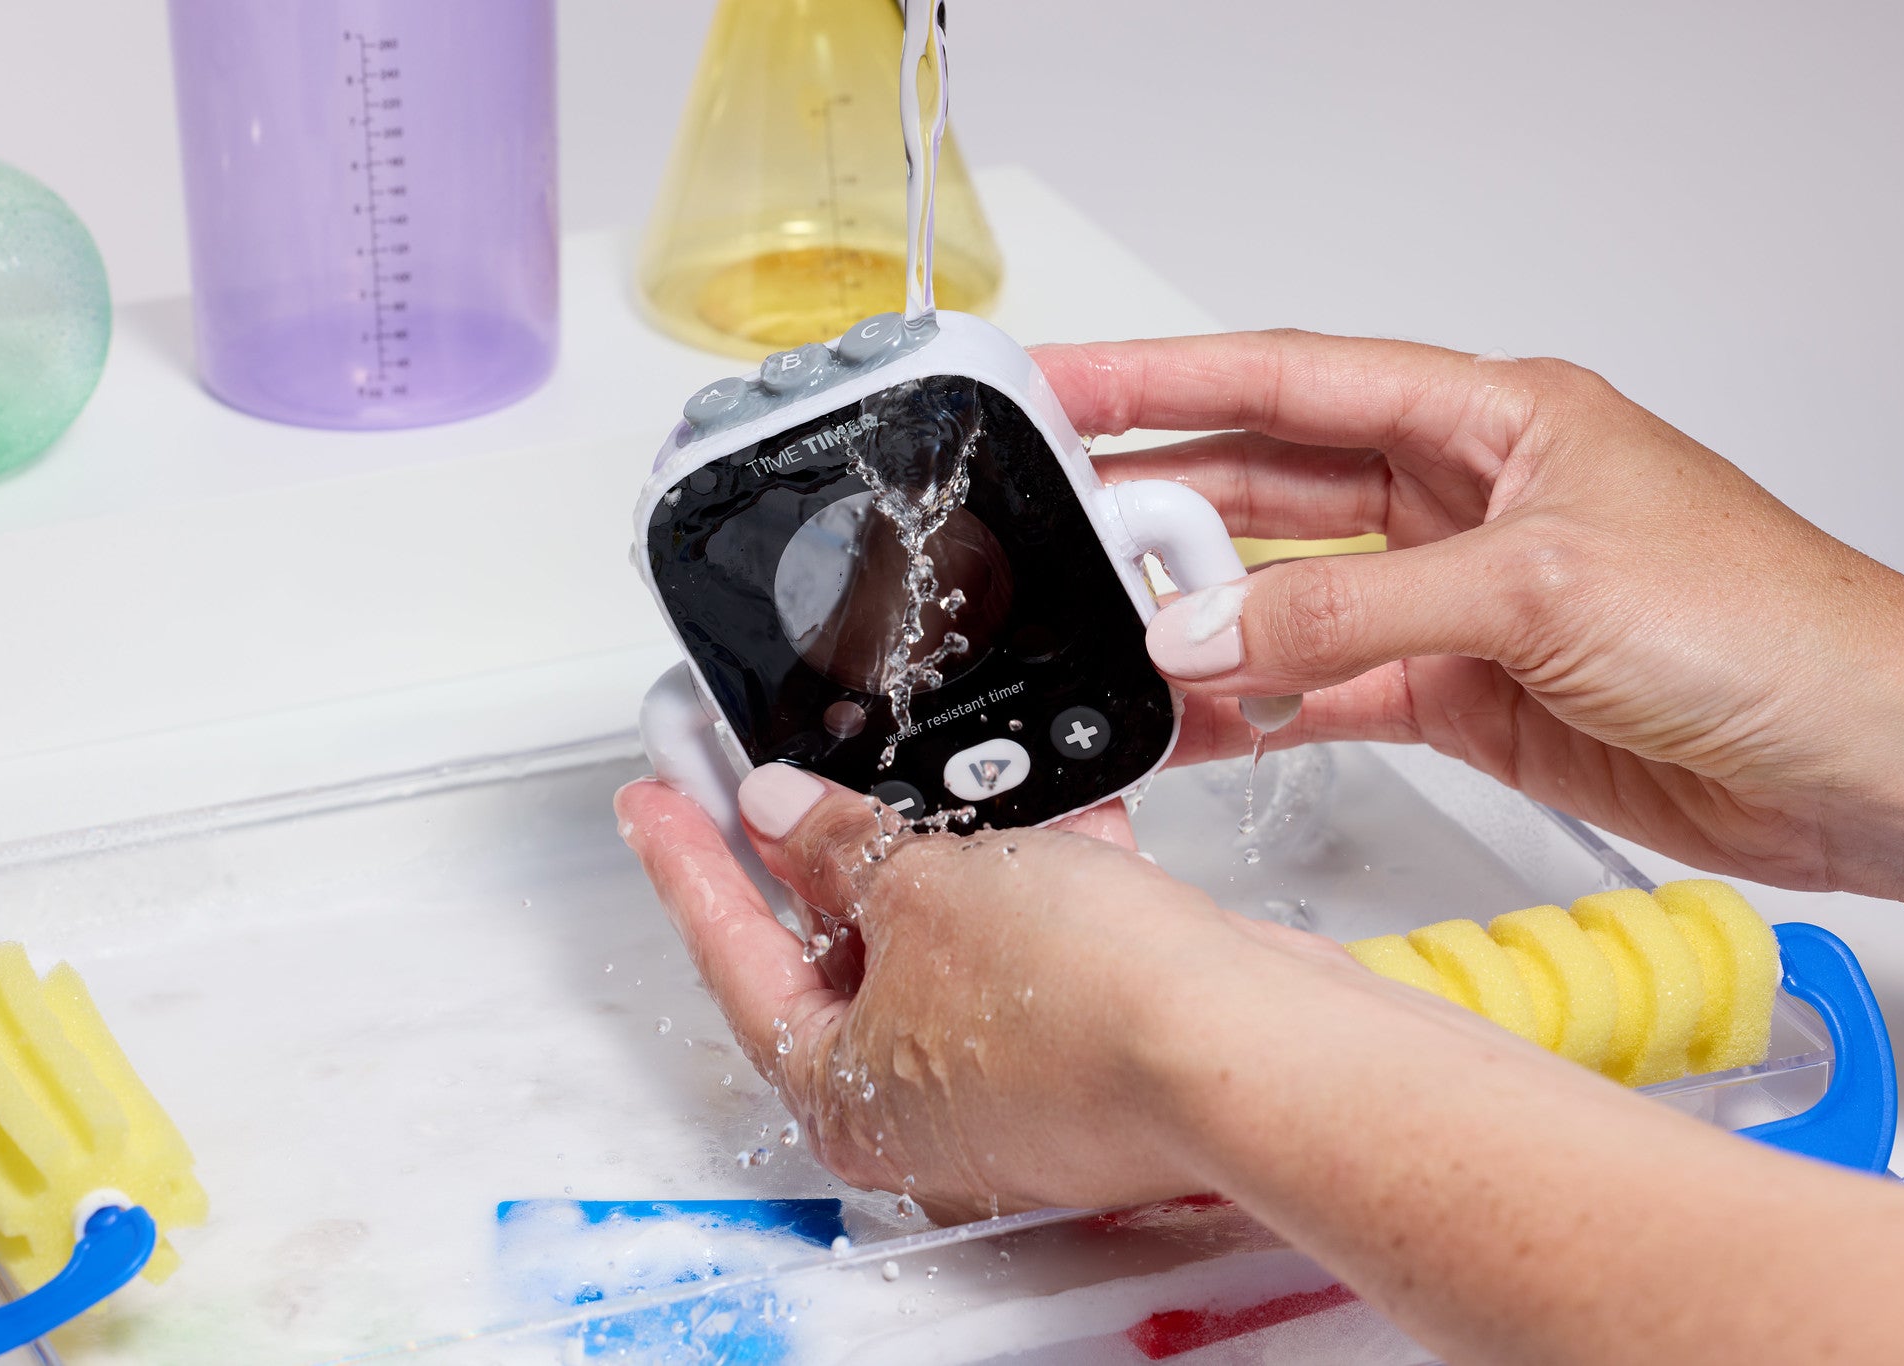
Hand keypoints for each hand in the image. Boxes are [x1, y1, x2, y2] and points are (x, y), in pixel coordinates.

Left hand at [615, 764, 1353, 1222]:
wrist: (1250, 1048)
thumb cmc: (1090, 1012)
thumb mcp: (928, 890)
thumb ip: (842, 844)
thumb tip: (786, 812)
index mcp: (843, 1088)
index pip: (731, 953)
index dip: (686, 861)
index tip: (653, 799)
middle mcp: (920, 1098)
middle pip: (841, 947)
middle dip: (830, 846)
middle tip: (783, 762)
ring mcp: (1007, 1077)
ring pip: (948, 936)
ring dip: (949, 851)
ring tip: (936, 772)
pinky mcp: (1083, 1044)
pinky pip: (1032, 940)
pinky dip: (1035, 876)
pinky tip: (1053, 809)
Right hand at [1035, 333, 1903, 899]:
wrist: (1860, 759)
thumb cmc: (1766, 626)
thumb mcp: (1536, 587)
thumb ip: (1351, 611)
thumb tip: (1203, 634)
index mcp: (1493, 418)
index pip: (1293, 381)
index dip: (1166, 378)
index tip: (1064, 383)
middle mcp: (1464, 500)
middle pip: (1274, 486)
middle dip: (1162, 501)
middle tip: (1056, 519)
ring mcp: (1455, 603)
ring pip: (1287, 597)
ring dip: (1201, 617)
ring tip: (1105, 631)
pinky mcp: (1461, 695)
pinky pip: (1324, 692)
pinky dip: (1258, 708)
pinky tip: (1195, 718)